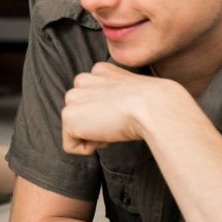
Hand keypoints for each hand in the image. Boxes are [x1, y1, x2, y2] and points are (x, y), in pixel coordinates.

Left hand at [61, 62, 178, 155]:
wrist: (153, 107)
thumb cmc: (152, 105)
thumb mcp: (133, 94)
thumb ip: (115, 98)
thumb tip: (108, 115)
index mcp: (100, 71)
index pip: (93, 100)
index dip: (108, 114)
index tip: (125, 111)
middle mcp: (82, 80)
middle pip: (82, 115)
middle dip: (98, 124)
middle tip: (120, 120)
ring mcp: (73, 97)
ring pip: (76, 129)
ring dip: (94, 136)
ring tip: (114, 125)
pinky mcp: (69, 116)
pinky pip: (70, 146)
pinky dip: (88, 149)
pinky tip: (106, 135)